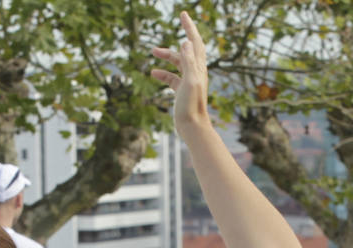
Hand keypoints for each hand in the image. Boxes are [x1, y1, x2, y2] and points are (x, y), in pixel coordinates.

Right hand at [152, 12, 211, 137]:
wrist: (193, 128)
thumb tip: (185, 42)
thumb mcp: (190, 82)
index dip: (190, 27)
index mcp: (199, 69)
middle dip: (178, 39)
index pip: (195, 42)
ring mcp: (189, 82)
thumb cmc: (191, 106)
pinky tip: (154, 74)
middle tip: (174, 24)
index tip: (183, 14)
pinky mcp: (183, 92)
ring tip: (153, 52)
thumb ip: (188, 62)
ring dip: (167, 56)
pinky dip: (164, 73)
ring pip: (178, 64)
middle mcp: (196, 73)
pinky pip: (173, 78)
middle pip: (187, 51)